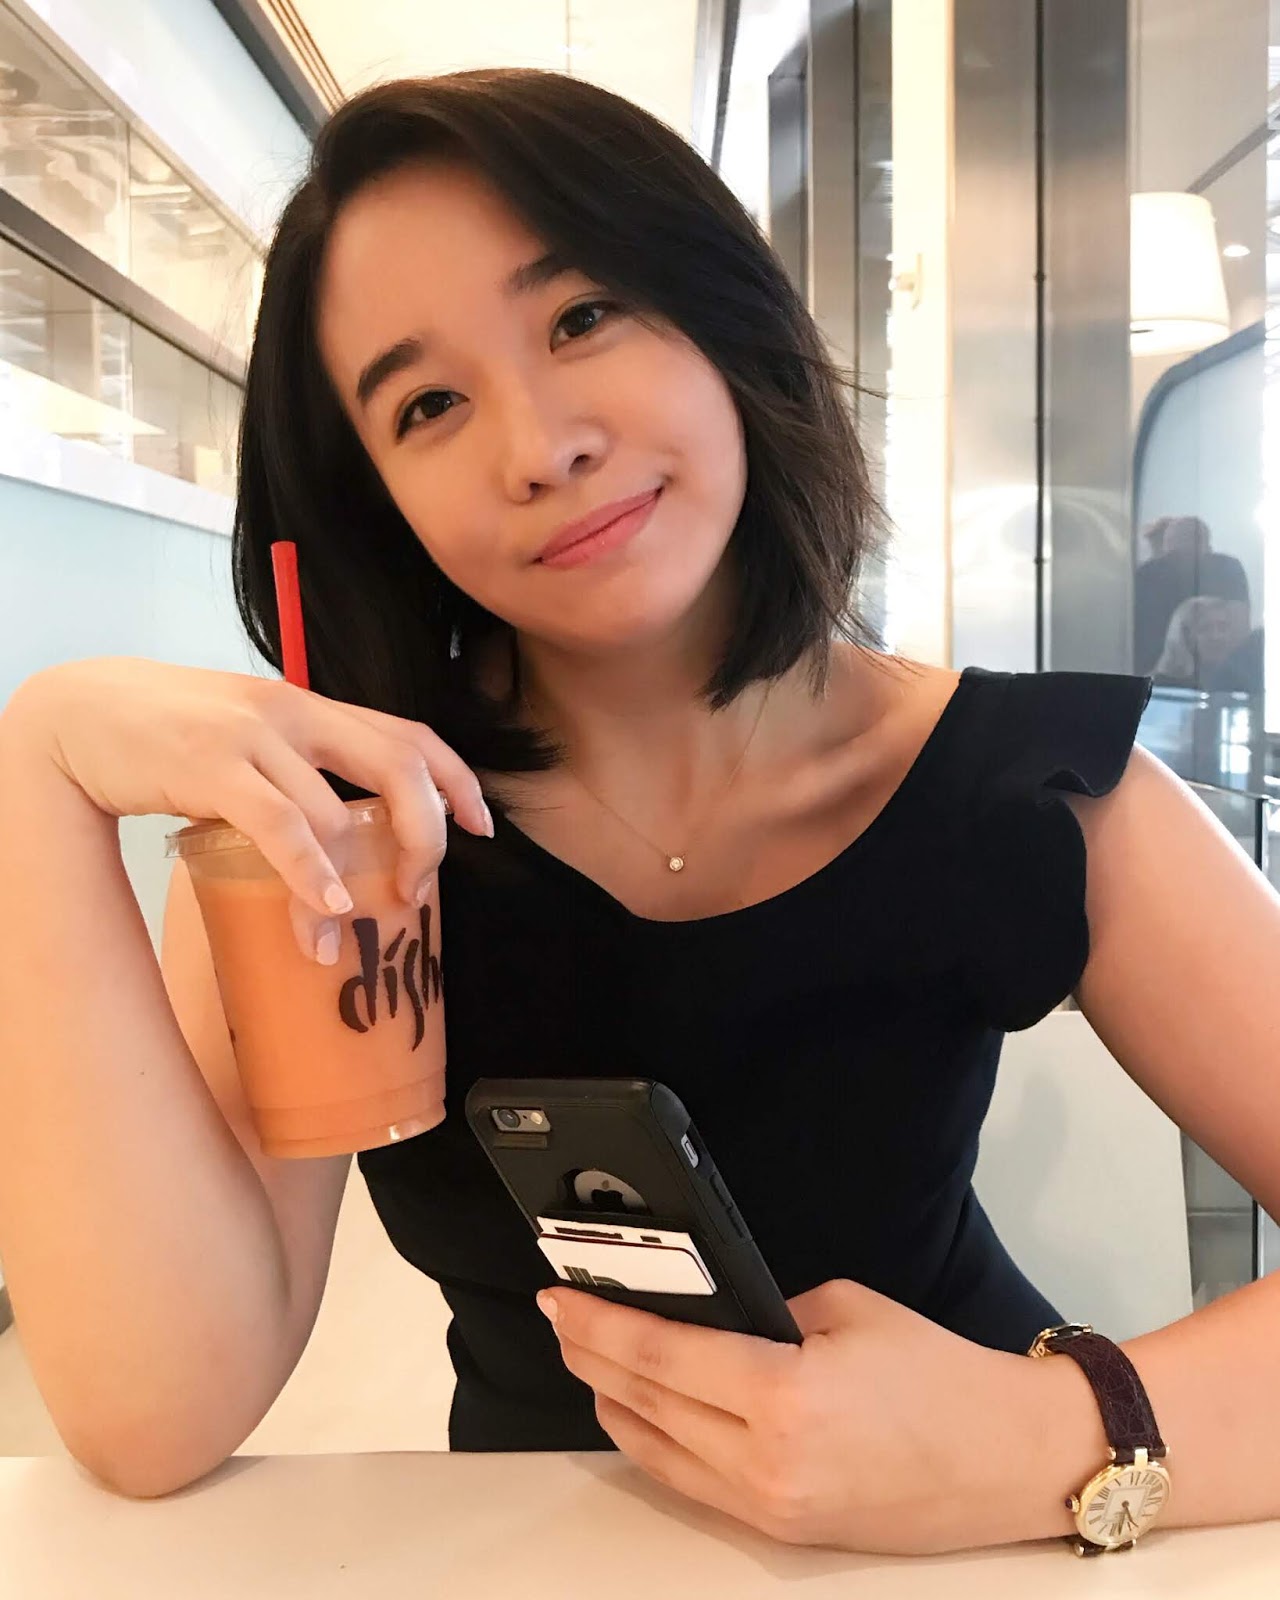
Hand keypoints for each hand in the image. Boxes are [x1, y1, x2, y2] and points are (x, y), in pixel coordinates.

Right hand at [2, 657, 491, 961]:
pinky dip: (311, 871)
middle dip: (427, 835)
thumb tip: (344, 839)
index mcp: (312, 708)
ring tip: (335, 943)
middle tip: (416, 892)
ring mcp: (255, 737)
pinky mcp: (211, 766)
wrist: (79, 713)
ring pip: (336, 815)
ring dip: (347, 889)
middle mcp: (296, 713)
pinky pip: (281, 824)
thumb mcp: (248, 738)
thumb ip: (296, 770)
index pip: (410, 733)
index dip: (457, 781)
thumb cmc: (170, 736)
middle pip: (400, 767)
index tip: (481, 827)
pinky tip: (325, 909)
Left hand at [537, 1278, 1046, 1554]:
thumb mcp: (844, 1310)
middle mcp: (766, 1461)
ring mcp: (770, 1506)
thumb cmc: (940, 1378)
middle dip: (591, 1355)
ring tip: (587, 1358)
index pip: (659, 1354)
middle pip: (644, 1402)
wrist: (1008, 1459)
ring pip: (656, 1450)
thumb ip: (766, 1311)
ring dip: (611, 1401)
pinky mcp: (781, 1531)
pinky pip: (691, 1484)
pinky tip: (635, 1412)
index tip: (561, 1297)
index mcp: (783, 1395)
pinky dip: (652, 1444)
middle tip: (562, 1317)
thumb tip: (707, 1312)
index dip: (599, 1322)